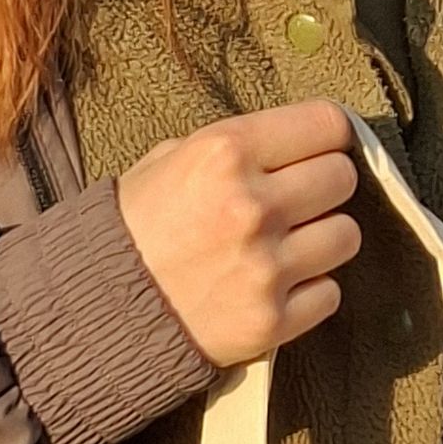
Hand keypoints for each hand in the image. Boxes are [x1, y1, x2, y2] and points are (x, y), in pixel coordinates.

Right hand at [117, 100, 361, 367]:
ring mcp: (265, 267)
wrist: (95, 311)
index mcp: (225, 152)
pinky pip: (330, 293)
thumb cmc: (134, 226)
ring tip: (287, 244)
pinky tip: (276, 285)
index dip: (327, 135)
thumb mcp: (169, 161)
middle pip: (342, 177)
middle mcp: (251, 205)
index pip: (326, 124)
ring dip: (323, 238)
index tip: (319, 147)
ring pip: (347, 235)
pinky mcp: (272, 320)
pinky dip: (310, 290)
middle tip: (297, 199)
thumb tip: (300, 141)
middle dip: (323, 185)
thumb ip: (237, 147)